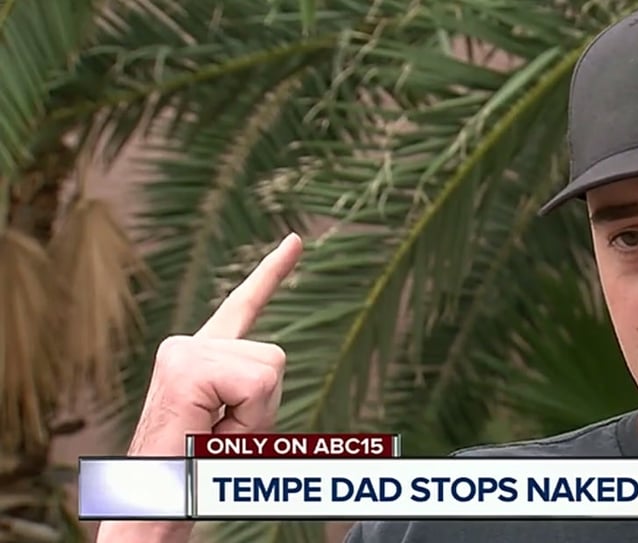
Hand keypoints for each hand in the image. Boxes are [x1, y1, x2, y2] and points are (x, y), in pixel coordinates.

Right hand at [95, 233, 302, 542]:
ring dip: (254, 417)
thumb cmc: (197, 475)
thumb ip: (255, 392)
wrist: (154, 507)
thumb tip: (270, 374)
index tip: (296, 240)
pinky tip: (209, 434)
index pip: (244, 305)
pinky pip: (256, 385)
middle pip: (275, 358)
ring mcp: (183, 352)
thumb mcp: (238, 427)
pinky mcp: (185, 366)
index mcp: (202, 357)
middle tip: (222, 438)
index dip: (273, 273)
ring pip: (270, 371)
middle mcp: (187, 345)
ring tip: (213, 438)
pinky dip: (246, 421)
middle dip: (264, 407)